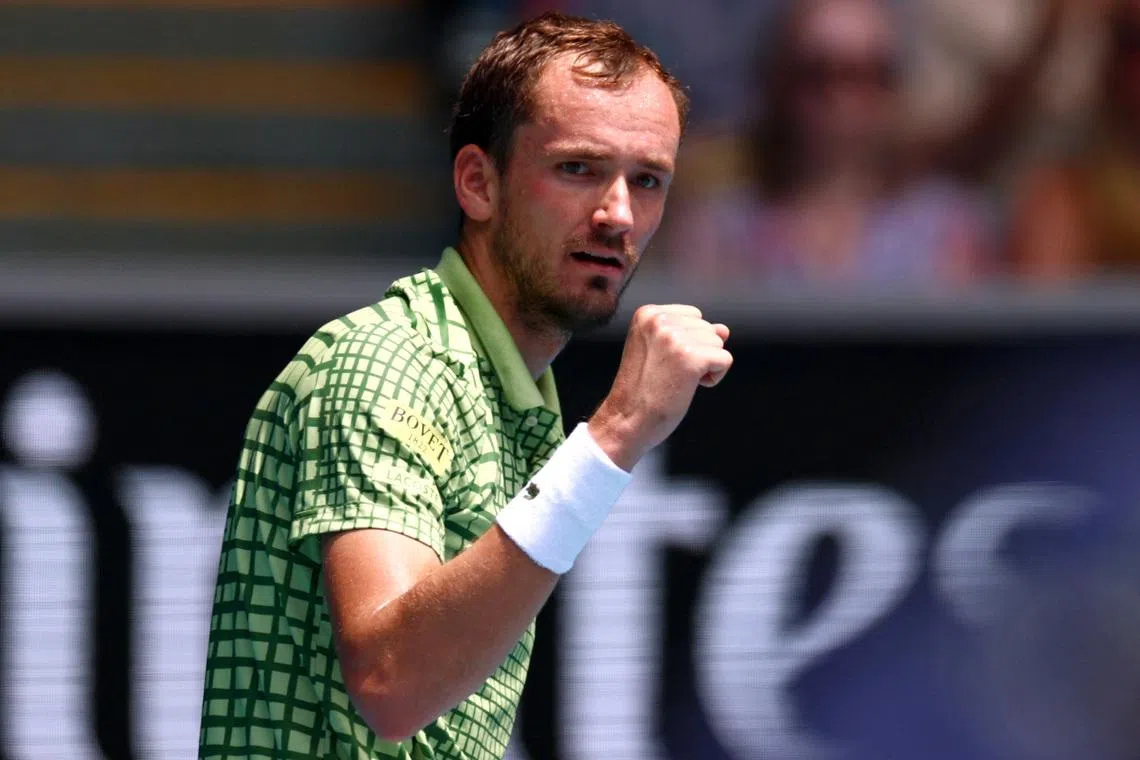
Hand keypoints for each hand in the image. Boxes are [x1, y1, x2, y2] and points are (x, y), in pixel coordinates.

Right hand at [588, 305, 732, 470]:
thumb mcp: (660, 350)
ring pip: (718, 343)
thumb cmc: (643, 390)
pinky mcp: (691, 357)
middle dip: (697, 354)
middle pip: (708, 329)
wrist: (626, 420)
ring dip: (705, 366)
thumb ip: (690, 333)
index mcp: (648, 313)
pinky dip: (714, 378)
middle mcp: (660, 320)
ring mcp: (675, 338)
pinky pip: (725, 360)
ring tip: (676, 380)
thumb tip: (724, 330)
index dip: (688, 343)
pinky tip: (689, 387)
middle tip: (668, 374)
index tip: (663, 362)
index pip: (694, 317)